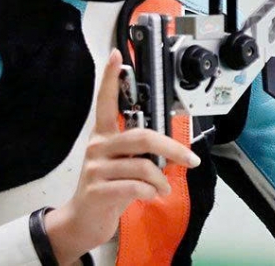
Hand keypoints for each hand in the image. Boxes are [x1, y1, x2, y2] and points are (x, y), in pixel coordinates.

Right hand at [44, 49, 200, 264]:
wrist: (84, 220)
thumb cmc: (109, 187)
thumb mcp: (122, 163)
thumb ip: (138, 151)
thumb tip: (170, 148)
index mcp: (104, 134)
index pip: (106, 100)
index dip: (111, 77)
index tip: (117, 55)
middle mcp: (98, 146)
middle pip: (141, 136)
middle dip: (172, 147)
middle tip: (190, 159)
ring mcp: (96, 168)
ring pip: (143, 165)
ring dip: (162, 179)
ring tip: (164, 187)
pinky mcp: (98, 190)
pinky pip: (136, 186)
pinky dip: (151, 191)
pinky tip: (152, 195)